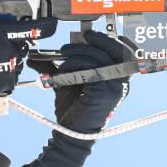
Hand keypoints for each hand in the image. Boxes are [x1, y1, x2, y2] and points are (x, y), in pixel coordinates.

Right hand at [0, 0, 57, 96]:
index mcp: (4, 32)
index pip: (36, 28)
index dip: (49, 24)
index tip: (53, 22)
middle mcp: (10, 49)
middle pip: (25, 43)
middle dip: (15, 41)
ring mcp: (8, 68)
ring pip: (19, 60)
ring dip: (10, 56)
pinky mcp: (4, 82)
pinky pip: (12, 76)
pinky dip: (5, 72)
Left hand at [23, 31, 132, 166]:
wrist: (70, 132)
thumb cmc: (73, 107)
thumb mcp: (69, 80)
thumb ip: (62, 65)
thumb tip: (38, 56)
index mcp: (118, 78)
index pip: (128, 52)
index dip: (115, 39)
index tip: (93, 35)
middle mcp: (120, 81)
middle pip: (118, 50)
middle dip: (99, 39)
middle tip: (83, 36)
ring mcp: (115, 86)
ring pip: (101, 55)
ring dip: (80, 50)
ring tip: (65, 53)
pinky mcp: (104, 90)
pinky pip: (91, 66)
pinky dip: (75, 62)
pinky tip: (64, 68)